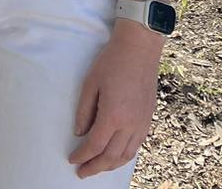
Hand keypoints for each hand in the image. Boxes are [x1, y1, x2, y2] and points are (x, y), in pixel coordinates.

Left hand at [68, 22, 164, 177]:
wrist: (140, 49)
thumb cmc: (112, 62)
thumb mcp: (90, 84)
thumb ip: (84, 111)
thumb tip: (80, 133)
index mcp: (113, 116)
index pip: (95, 145)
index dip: (82, 156)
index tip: (73, 160)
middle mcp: (130, 124)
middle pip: (111, 156)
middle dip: (95, 167)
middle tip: (82, 172)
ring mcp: (142, 123)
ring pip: (127, 155)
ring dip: (111, 165)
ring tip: (97, 167)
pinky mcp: (148, 119)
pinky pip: (137, 145)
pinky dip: (125, 156)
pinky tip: (116, 155)